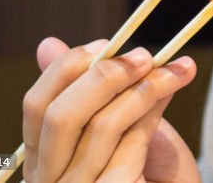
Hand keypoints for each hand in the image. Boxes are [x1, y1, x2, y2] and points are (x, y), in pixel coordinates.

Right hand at [21, 37, 200, 182]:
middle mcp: (49, 181)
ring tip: (176, 71)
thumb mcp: (120, 125)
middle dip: (105, 76)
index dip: (67, 67)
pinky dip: (154, 113)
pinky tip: (171, 95)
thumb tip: (48, 44)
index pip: (36, 106)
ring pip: (102, 126)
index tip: (106, 43)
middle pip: (61, 116)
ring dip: (144, 88)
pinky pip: (131, 145)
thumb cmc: (149, 170)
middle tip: (144, 55)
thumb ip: (94, 93)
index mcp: (43, 161)